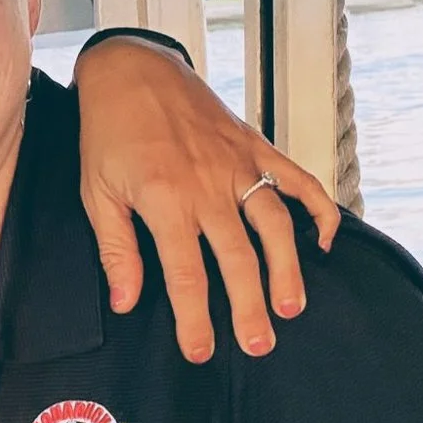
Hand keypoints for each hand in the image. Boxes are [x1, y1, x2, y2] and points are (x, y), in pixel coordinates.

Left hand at [70, 34, 339, 360]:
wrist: (131, 70)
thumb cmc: (109, 131)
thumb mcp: (96, 192)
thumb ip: (116, 249)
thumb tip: (125, 301)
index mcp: (164, 200)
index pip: (185, 274)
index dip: (195, 319)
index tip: (201, 352)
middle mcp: (207, 185)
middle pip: (237, 258)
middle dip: (249, 307)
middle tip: (259, 344)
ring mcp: (237, 164)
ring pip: (274, 224)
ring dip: (287, 268)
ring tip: (292, 306)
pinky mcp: (254, 146)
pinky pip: (296, 179)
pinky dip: (317, 208)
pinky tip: (326, 240)